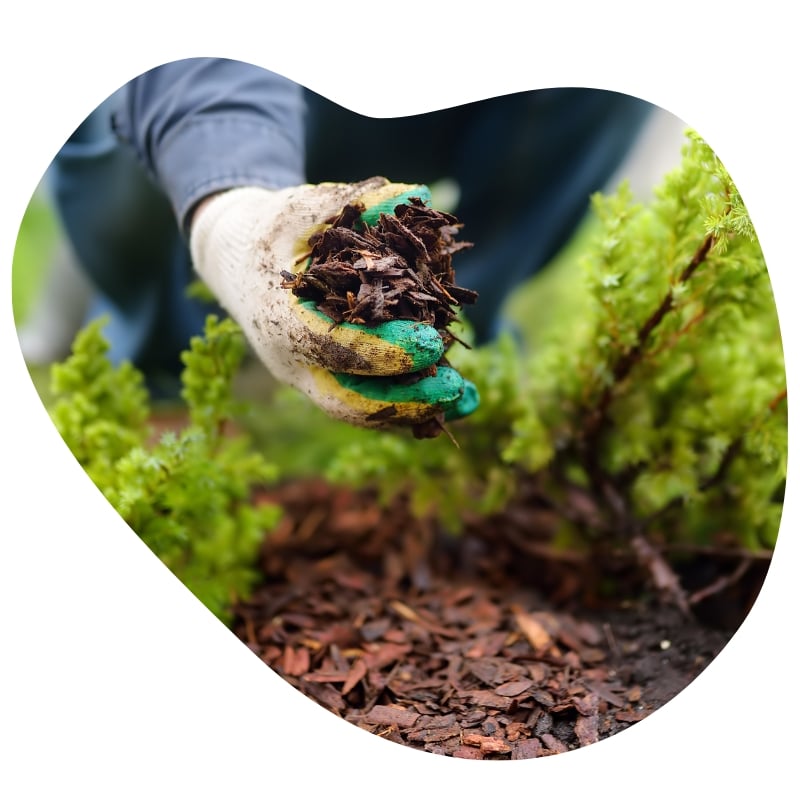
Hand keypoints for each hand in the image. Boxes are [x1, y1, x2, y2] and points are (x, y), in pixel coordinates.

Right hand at [189, 177, 478, 429]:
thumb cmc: (272, 229)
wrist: (235, 260)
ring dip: (415, 410)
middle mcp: (291, 360)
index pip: (333, 346)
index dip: (384, 350)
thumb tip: (416, 196)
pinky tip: (454, 401)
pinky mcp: (325, 380)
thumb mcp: (304, 207)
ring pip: (361, 410)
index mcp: (279, 318)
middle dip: (405, 400)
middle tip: (457, 388)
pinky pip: (367, 402)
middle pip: (348, 400)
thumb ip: (356, 201)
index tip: (433, 344)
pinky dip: (409, 406)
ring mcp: (307, 377)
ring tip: (468, 401)